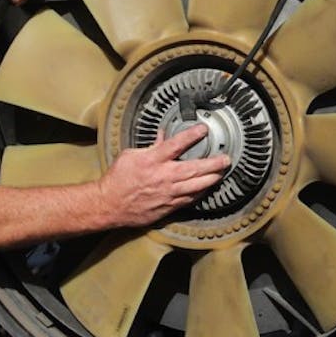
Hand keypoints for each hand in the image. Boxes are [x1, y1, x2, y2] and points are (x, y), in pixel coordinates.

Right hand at [97, 124, 228, 227]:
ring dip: (211, 179)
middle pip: (194, 169)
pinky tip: (207, 188)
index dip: (192, 135)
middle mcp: (163, 177)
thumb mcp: (130, 155)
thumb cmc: (118, 179)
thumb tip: (163, 136)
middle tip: (226, 159)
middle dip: (213, 163)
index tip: (203, 129)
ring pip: (196, 186)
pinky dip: (200, 193)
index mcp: (152, 161)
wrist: (109, 205)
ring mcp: (167, 194)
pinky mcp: (168, 207)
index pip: (176, 145)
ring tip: (222, 173)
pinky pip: (189, 199)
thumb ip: (150, 146)